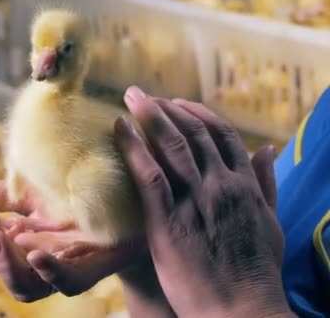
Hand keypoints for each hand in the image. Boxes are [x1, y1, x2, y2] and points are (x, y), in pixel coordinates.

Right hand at [0, 181, 152, 301]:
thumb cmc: (77, 197)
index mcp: (17, 243)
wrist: (127, 202)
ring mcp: (59, 269)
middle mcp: (32, 261)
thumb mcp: (35, 190)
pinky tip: (36, 254)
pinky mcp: (88, 271)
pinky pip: (66, 283)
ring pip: (22, 285)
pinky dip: (48, 271)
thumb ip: (1, 193)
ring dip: (3, 262)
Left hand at [117, 87, 291, 316]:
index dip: (197, 114)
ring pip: (172, 146)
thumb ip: (267, 183)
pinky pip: (149, 174)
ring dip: (150, 116)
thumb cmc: (256, 271)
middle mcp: (221, 185)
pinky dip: (134, 147)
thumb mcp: (271, 222)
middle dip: (166, 108)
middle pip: (193, 133)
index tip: (177, 104)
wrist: (241, 309)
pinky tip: (120, 129)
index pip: (222, 134)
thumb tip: (266, 148)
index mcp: (244, 185)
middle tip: (143, 95)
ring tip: (131, 98)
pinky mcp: (168, 220)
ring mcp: (195, 201)